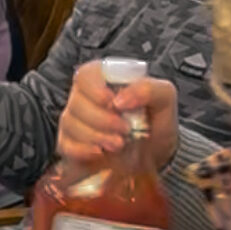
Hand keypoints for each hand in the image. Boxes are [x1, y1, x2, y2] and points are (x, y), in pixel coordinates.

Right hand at [56, 61, 177, 168]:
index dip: (95, 88)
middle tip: (125, 130)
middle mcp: (84, 98)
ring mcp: (74, 121)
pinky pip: (65, 144)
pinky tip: (99, 153)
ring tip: (119, 144)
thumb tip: (120, 100)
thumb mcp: (165, 99)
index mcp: (104, 80)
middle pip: (76, 102)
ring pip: (70, 123)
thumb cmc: (156, 122)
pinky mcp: (70, 144)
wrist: (154, 155)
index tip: (113, 103)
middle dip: (101, 119)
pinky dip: (82, 150)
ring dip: (95, 136)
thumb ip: (149, 89)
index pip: (86, 74)